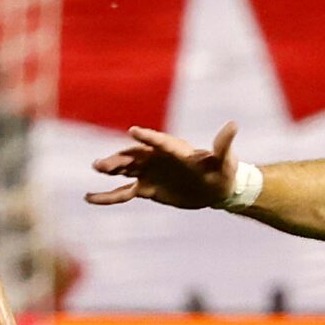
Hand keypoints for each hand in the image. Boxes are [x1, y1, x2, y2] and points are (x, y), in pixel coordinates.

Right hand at [86, 122, 240, 209]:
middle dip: (120, 158)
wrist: (216, 188)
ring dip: (111, 169)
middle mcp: (157, 158)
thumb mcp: (224, 160)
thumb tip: (234, 126)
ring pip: (125, 170)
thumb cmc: (222, 171)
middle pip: (135, 156)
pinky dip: (108, 196)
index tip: (134, 132)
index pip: (159, 142)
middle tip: (103, 163)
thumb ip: (223, 144)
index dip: (148, 138)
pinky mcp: (147, 189)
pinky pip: (123, 193)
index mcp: (174, 150)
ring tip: (97, 167)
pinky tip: (90, 198)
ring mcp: (149, 173)